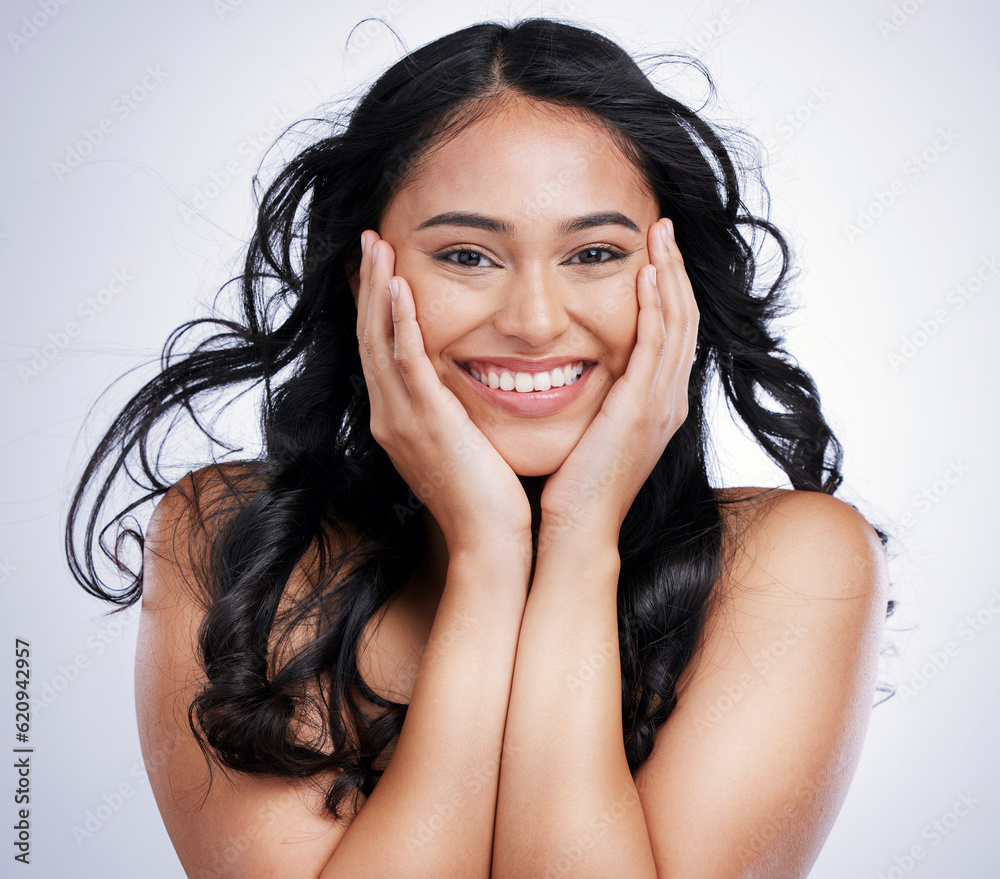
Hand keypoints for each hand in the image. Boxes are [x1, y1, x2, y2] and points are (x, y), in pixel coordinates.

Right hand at [356, 230, 532, 555]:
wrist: (489, 543)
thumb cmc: (486, 497)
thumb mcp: (462, 444)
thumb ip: (452, 412)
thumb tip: (466, 385)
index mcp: (398, 419)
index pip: (380, 349)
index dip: (376, 305)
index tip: (381, 266)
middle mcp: (389, 416)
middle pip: (369, 337)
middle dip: (369, 285)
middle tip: (371, 239)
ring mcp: (402, 420)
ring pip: (379, 342)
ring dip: (377, 290)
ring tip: (378, 246)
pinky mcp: (425, 422)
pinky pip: (406, 364)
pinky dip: (399, 324)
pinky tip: (399, 288)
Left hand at [538, 218, 698, 549]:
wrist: (577, 533)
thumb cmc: (576, 487)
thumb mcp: (592, 432)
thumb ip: (596, 398)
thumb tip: (573, 367)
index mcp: (658, 406)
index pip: (673, 334)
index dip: (668, 290)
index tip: (653, 252)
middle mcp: (668, 402)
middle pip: (684, 320)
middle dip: (675, 271)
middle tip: (663, 228)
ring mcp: (660, 407)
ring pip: (677, 326)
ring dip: (670, 276)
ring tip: (659, 235)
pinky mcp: (640, 412)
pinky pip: (655, 348)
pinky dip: (656, 308)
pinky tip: (646, 276)